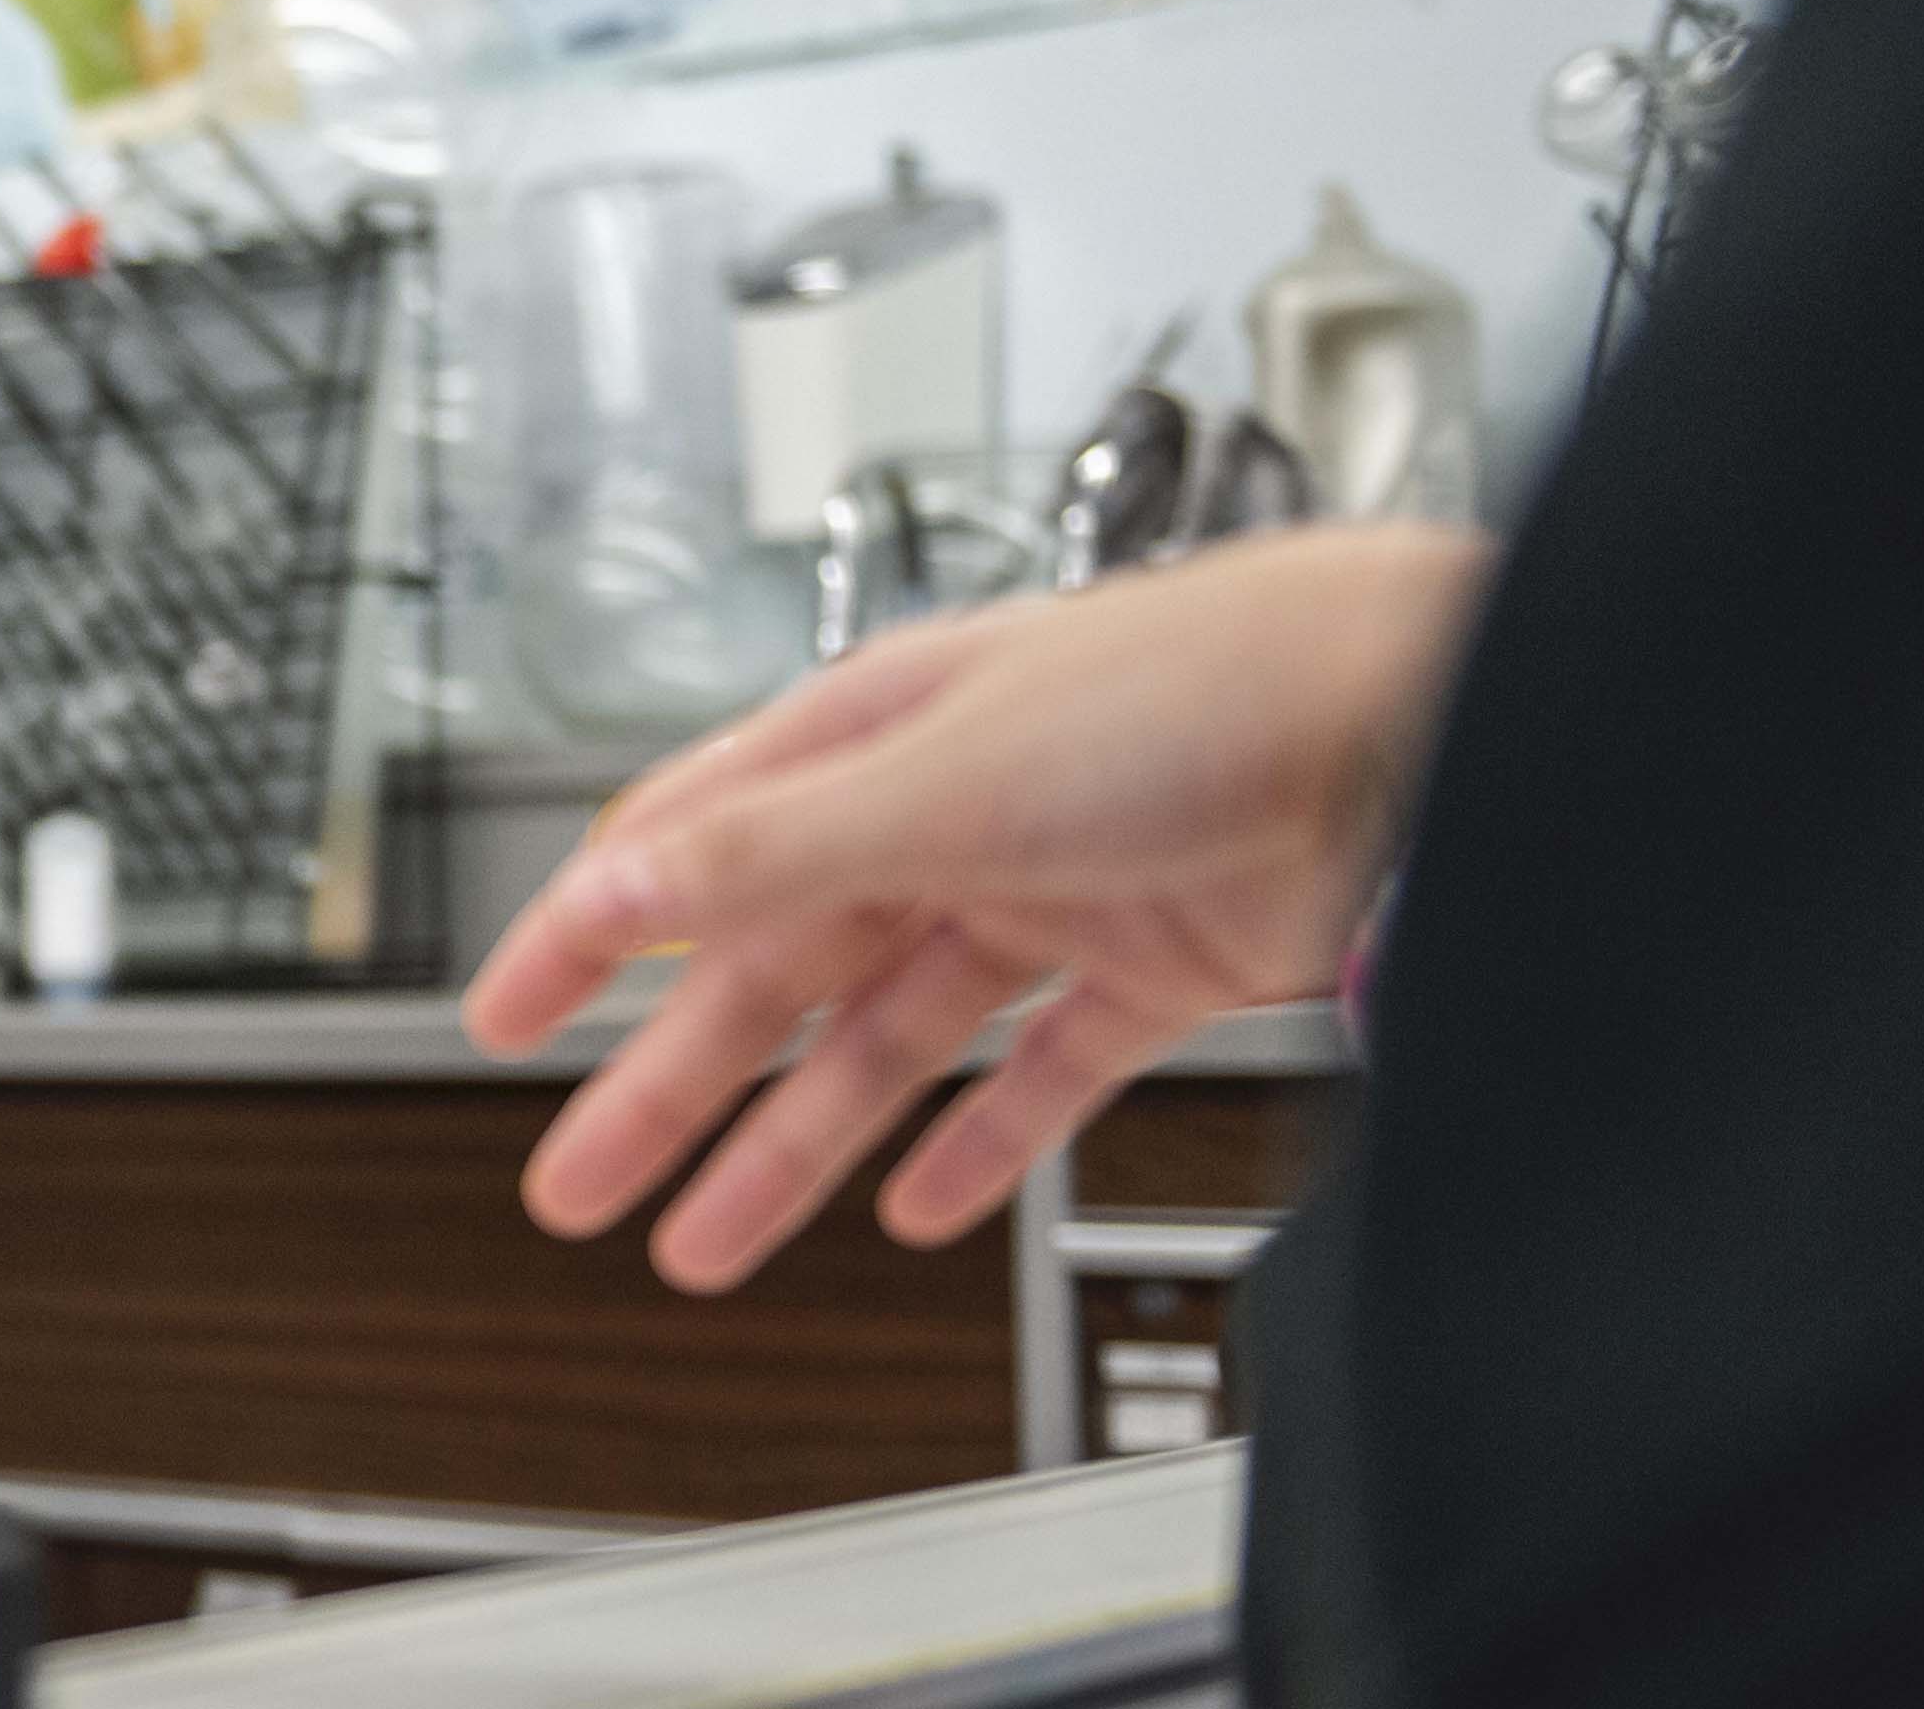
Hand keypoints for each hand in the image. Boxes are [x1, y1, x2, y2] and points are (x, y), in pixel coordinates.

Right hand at [466, 521, 1489, 1290]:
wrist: (1420, 714)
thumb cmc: (1201, 682)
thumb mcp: (942, 772)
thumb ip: (768, 848)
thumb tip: (612, 889)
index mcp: (871, 739)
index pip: (684, 849)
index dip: (585, 938)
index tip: (503, 1019)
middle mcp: (950, 813)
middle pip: (769, 976)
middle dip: (665, 1089)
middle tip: (578, 1180)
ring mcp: (1050, 892)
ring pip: (882, 1045)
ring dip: (791, 1144)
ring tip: (709, 1241)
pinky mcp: (1153, 964)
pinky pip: (1032, 1077)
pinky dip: (970, 1143)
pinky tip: (917, 1205)